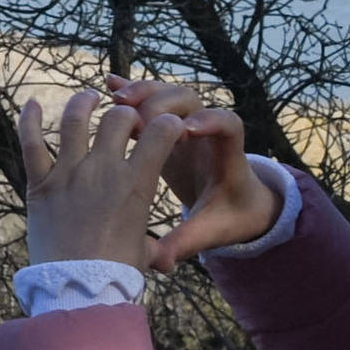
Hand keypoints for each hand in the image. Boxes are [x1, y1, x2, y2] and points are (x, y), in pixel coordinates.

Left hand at [13, 84, 172, 268]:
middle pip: (118, 119)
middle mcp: (103, 170)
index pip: (161, 133)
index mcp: (136, 184)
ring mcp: (68, 173)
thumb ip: (152, 244)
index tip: (165, 125)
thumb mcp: (144, 252)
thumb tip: (163, 261)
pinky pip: (31, 143)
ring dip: (83, 103)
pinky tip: (30, 103)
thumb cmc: (115, 272)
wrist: (76, 286)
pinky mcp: (40, 184)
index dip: (167, 123)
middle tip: (125, 121)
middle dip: (126, 114)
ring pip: (75, 121)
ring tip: (89, 98)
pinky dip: (28, 120)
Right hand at [125, 78, 283, 255]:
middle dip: (165, 102)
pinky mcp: (171, 127)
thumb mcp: (211, 232)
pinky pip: (154, 102)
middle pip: (193, 100)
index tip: (185, 132)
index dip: (211, 122)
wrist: (240, 203)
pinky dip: (135, 93)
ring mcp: (189, 126)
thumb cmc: (229, 217)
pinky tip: (109, 85)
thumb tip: (161, 264)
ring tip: (115, 99)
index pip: (228, 125)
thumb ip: (187, 242)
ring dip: (144, 93)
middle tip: (137, 117)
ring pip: (170, 94)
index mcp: (226, 158)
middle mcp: (209, 134)